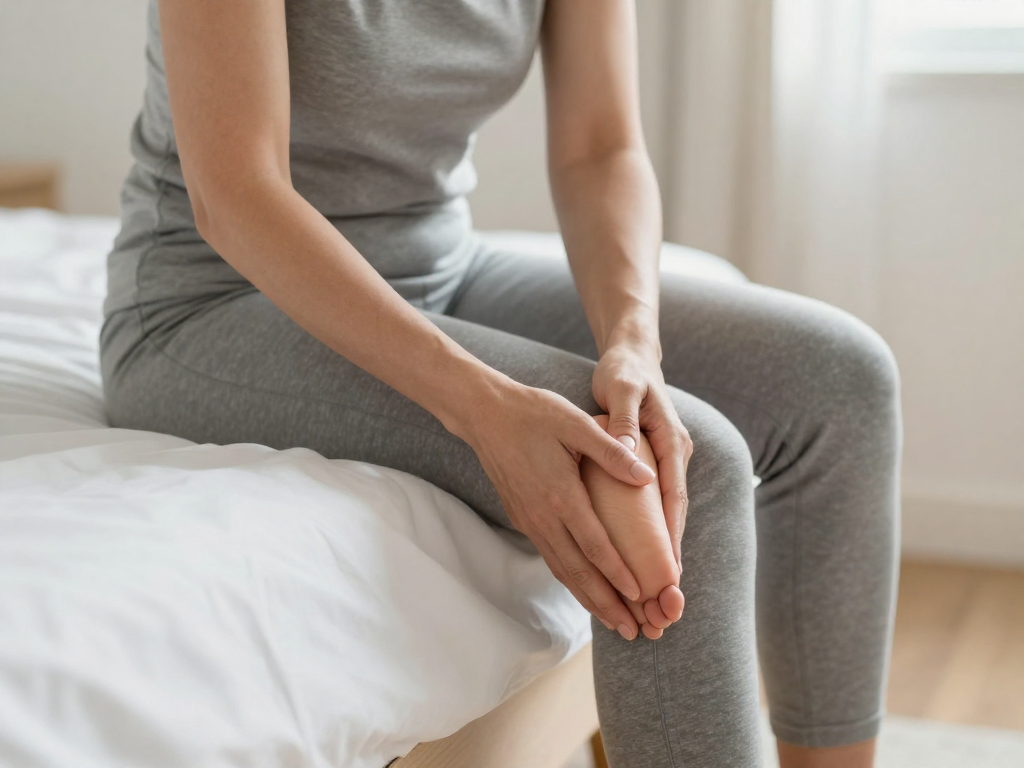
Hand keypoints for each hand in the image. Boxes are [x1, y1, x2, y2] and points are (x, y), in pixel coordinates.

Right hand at [461, 378, 658, 639]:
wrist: (485, 414)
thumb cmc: (534, 413)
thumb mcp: (576, 424)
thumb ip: (613, 452)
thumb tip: (648, 476)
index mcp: (560, 494)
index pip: (594, 545)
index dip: (618, 573)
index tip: (640, 595)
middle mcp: (543, 516)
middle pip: (578, 571)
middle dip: (607, 603)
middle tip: (632, 629)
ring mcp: (530, 520)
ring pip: (562, 569)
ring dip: (589, 598)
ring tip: (614, 620)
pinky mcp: (522, 518)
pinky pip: (550, 556)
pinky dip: (570, 578)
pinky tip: (585, 587)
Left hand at [591, 343, 692, 572]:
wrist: (631, 355)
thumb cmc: (624, 372)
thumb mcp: (621, 391)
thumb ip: (623, 422)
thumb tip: (627, 456)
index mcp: (671, 440)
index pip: (674, 495)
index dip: (672, 532)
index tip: (670, 566)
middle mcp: (674, 454)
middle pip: (675, 511)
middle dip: (672, 550)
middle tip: (667, 592)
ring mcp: (666, 460)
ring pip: (667, 510)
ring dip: (663, 545)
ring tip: (656, 586)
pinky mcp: (652, 462)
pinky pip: (654, 501)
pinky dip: (650, 528)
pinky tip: (640, 553)